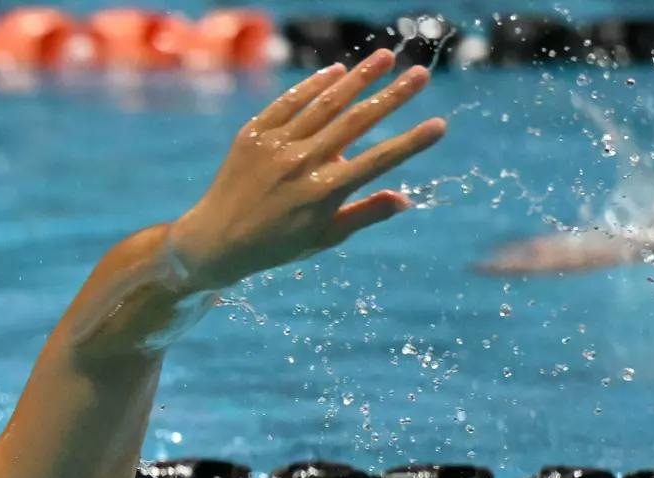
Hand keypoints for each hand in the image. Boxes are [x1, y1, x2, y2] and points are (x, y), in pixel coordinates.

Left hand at [166, 49, 446, 286]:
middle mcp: (301, 164)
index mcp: (323, 193)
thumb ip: (364, 215)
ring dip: (358, 78)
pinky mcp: (253, 134)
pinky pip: (288, 103)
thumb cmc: (275, 245)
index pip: (378, 162)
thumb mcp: (322, 238)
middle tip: (421, 75)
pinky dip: (313, 86)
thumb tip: (405, 199)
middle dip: (393, 96)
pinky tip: (336, 71)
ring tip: (385, 57)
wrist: (214, 241)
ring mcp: (276, 146)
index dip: (411, 142)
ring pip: (325, 104)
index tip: (440, 125)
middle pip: (357, 122)